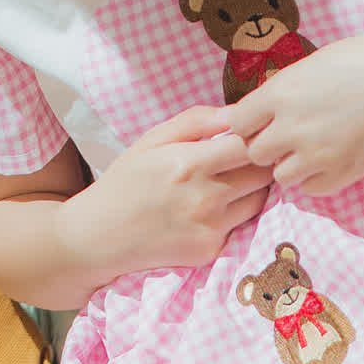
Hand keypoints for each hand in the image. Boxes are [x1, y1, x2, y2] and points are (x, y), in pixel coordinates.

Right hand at [80, 105, 275, 273]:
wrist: (100, 236)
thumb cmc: (126, 181)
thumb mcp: (152, 140)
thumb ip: (196, 121)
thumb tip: (236, 112)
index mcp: (190, 163)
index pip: (249, 145)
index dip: (257, 137)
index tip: (252, 135)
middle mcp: (205, 197)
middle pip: (263, 174)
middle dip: (262, 162)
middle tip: (249, 158)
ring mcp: (210, 228)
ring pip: (258, 201)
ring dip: (253, 189)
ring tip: (232, 182)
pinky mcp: (211, 250)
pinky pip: (241, 227)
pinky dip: (236, 215)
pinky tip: (214, 210)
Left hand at [227, 30, 363, 197]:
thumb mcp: (314, 63)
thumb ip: (284, 90)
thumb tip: (260, 110)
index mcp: (281, 93)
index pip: (237, 123)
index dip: (249, 123)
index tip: (263, 120)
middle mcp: (292, 128)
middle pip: (255, 153)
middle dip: (268, 146)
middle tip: (289, 135)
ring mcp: (317, 155)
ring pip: (281, 176)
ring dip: (291, 165)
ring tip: (313, 149)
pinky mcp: (342, 175)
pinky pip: (311, 189)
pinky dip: (316, 178)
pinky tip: (332, 159)